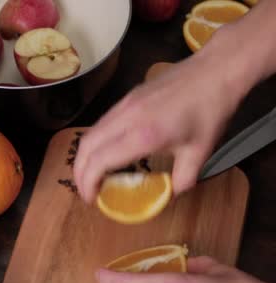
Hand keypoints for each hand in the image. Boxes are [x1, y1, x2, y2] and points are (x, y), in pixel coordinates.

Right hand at [73, 53, 238, 202]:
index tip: (92, 199)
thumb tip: (169, 194)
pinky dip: (95, 142)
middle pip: (86, 147)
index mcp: (143, 135)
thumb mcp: (201, 153)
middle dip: (80, 172)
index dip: (88, 183)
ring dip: (85, 156)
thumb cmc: (210, 111)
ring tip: (93, 174)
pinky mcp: (127, 98)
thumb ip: (181, 180)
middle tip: (87, 190)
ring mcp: (123, 105)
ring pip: (90, 133)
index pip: (100, 161)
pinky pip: (101, 123)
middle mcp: (126, 119)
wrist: (215, 71)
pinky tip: (107, 152)